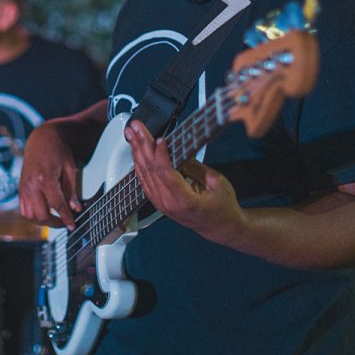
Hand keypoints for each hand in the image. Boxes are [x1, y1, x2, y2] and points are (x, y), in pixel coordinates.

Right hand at [19, 122, 82, 229]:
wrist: (41, 139)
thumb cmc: (57, 151)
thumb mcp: (69, 168)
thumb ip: (71, 190)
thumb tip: (75, 208)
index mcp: (45, 179)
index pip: (57, 205)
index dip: (66, 218)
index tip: (73, 226)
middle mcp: (31, 185)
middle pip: (41, 214)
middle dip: (55, 223)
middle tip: (65, 222)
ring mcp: (23, 188)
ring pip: (30, 216)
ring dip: (42, 222)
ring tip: (54, 220)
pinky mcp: (20, 189)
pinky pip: (23, 210)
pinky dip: (33, 216)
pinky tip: (43, 214)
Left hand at [124, 119, 243, 239]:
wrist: (220, 227)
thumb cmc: (222, 207)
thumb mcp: (216, 183)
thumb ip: (195, 166)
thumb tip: (178, 148)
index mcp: (185, 201)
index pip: (166, 174)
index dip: (161, 154)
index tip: (159, 138)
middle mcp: (168, 204)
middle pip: (150, 170)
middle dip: (142, 145)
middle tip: (136, 127)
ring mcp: (161, 204)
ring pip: (143, 174)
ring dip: (137, 151)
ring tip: (132, 134)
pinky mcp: (158, 201)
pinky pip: (144, 180)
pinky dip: (139, 163)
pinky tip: (135, 151)